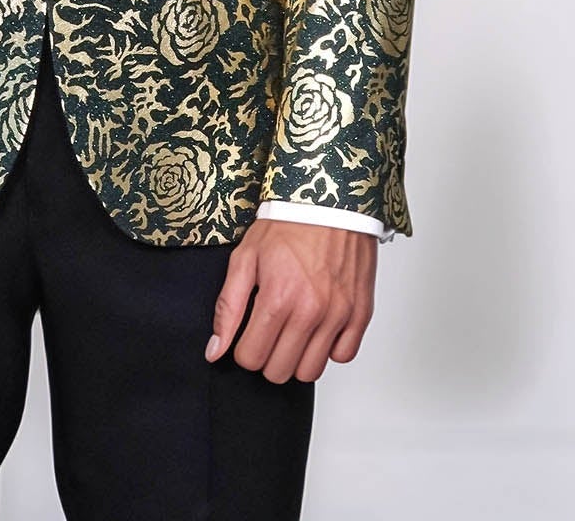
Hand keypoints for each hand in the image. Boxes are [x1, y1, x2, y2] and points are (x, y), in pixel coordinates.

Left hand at [205, 218, 376, 382]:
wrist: (329, 202)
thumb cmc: (287, 225)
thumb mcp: (245, 258)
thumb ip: (227, 308)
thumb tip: (214, 350)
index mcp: (278, 299)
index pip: (251, 358)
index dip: (243, 349)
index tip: (247, 334)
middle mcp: (310, 312)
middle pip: (279, 371)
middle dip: (266, 357)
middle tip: (267, 332)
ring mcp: (338, 315)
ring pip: (310, 372)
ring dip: (296, 358)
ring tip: (291, 331)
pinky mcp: (360, 314)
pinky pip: (343, 356)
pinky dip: (329, 349)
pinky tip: (318, 328)